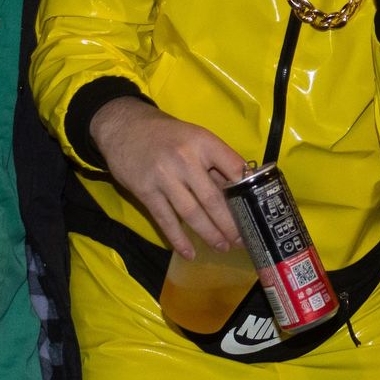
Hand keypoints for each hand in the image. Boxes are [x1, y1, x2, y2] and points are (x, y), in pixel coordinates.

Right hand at [90, 98, 249, 257]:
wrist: (124, 127)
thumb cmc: (166, 134)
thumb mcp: (194, 137)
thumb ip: (214, 162)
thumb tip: (237, 191)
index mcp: (203, 142)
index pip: (233, 168)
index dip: (246, 191)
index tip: (255, 211)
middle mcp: (185, 159)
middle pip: (213, 198)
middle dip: (230, 223)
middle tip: (241, 240)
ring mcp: (165, 176)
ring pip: (192, 213)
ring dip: (209, 234)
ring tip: (222, 246)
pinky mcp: (146, 191)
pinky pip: (166, 220)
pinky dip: (179, 239)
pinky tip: (190, 252)